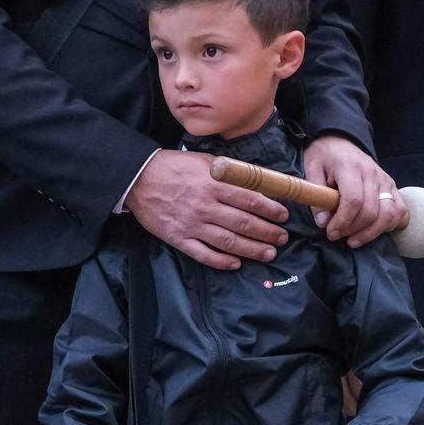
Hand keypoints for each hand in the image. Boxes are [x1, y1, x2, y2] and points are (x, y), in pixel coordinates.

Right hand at [126, 149, 287, 270]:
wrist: (139, 178)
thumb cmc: (175, 166)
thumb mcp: (205, 160)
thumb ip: (230, 172)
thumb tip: (258, 180)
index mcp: (214, 184)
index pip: (250, 199)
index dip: (271, 209)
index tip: (284, 216)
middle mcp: (206, 206)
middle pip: (244, 223)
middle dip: (267, 232)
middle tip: (282, 238)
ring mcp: (192, 224)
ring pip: (229, 241)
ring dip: (252, 249)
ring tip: (269, 253)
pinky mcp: (179, 238)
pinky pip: (204, 254)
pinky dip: (222, 261)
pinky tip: (236, 264)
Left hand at [304, 135, 406, 247]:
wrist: (341, 140)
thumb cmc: (325, 156)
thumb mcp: (312, 169)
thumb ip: (316, 196)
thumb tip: (324, 222)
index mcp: (351, 168)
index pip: (354, 201)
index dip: (343, 222)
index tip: (331, 232)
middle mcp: (372, 174)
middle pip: (371, 212)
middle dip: (354, 230)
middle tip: (337, 235)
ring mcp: (385, 180)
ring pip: (389, 214)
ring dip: (372, 233)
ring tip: (354, 240)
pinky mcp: (392, 186)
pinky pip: (400, 210)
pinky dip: (392, 225)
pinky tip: (375, 230)